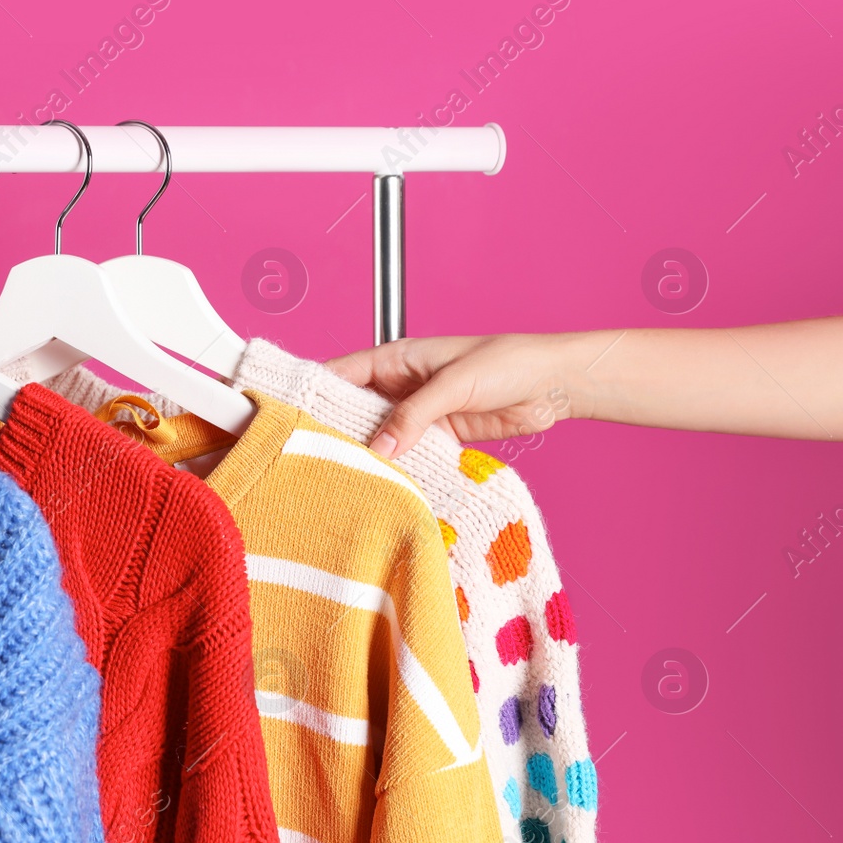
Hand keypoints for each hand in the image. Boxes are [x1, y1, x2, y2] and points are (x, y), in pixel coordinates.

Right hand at [326, 332, 595, 457]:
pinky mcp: (439, 436)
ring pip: (379, 436)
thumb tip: (380, 447)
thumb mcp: (453, 385)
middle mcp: (400, 386)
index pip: (341, 374)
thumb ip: (414, 416)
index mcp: (396, 360)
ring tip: (342, 476)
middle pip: (354, 410)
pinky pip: (407, 454)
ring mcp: (418, 413)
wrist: (553, 385)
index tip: (289, 414)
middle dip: (336, 431)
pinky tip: (383, 483)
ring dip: (367, 454)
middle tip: (311, 457)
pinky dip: (396, 468)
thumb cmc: (507, 364)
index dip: (313, 391)